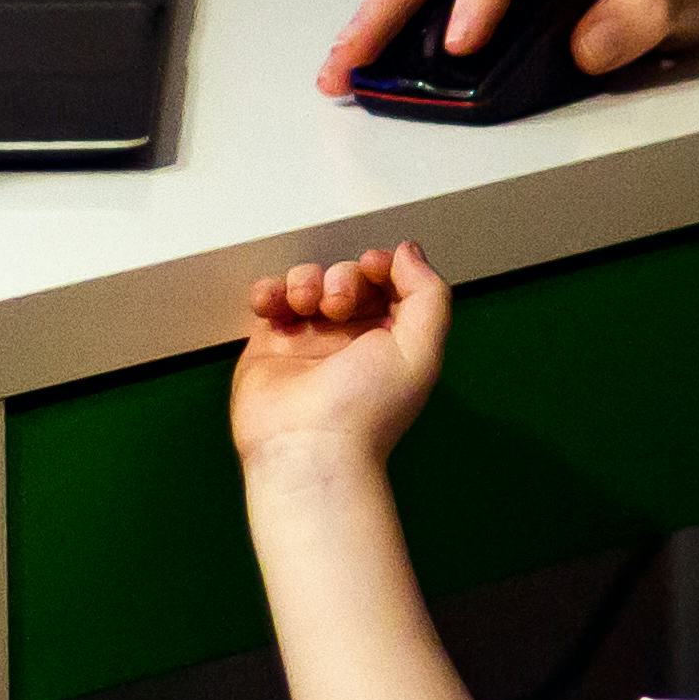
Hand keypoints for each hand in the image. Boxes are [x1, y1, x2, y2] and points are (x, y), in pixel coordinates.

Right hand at [228, 245, 452, 468]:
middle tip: (337, 305)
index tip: (373, 266)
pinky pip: (270, 299)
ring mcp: (310, 339)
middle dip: (343, 278)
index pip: (390, 283)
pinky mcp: (271, 344)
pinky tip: (273, 304)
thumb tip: (408, 251)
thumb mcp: (420, 350)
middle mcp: (352, 338)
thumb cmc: (365, 408)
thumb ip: (428, 295)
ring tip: (304, 306)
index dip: (383, 265)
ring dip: (306, 280)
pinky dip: (270, 291)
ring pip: (308, 281)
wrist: (306, 448)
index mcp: (393, 339)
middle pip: (348, 277)